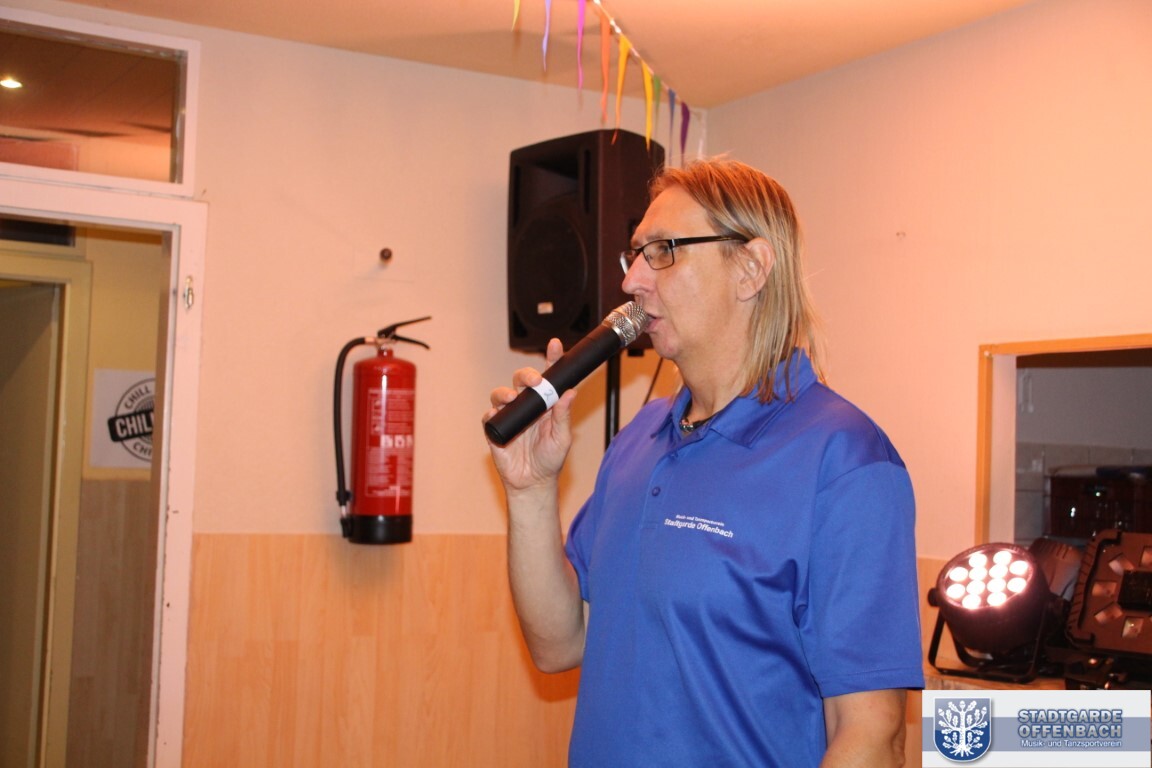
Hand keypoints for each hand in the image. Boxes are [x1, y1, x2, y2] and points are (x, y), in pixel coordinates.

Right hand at [484, 338, 575, 491]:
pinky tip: (496, 415)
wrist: (532, 482)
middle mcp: (526, 405)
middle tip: (535, 381)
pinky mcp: (495, 429)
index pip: (548, 377)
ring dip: (505, 392)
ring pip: (501, 394)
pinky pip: (489, 416)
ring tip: (512, 398)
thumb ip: (564, 416)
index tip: (555, 345)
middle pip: (522, 380)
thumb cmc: (550, 459)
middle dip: (526, 375)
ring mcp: (509, 416)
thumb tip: (571, 392)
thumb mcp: (562, 438)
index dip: (551, 359)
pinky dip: (492, 413)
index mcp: (546, 404)